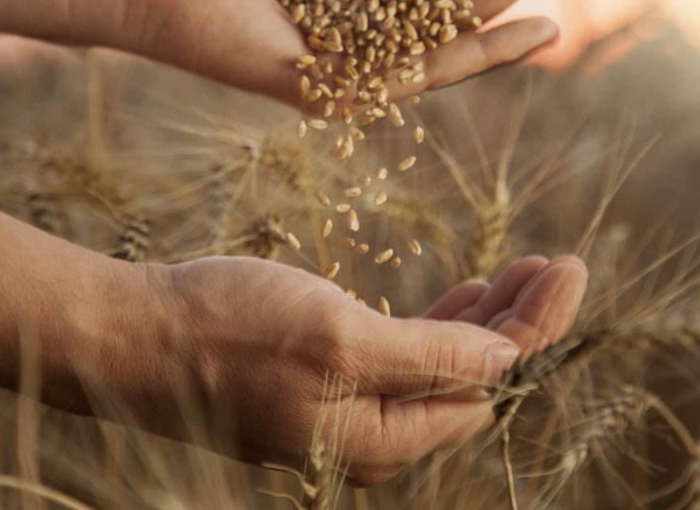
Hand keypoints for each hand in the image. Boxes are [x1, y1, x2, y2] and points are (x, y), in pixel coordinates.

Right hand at [133, 254, 585, 484]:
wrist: (129, 334)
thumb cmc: (226, 330)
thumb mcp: (339, 339)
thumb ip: (431, 356)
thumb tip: (509, 362)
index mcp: (384, 437)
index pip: (490, 384)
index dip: (537, 326)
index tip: (569, 266)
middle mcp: (372, 437)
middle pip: (473, 379)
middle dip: (522, 320)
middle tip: (557, 262)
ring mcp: (346, 413)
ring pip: (441, 365)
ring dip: (485, 317)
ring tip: (524, 268)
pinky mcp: (323, 385)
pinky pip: (402, 360)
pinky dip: (440, 323)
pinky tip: (465, 293)